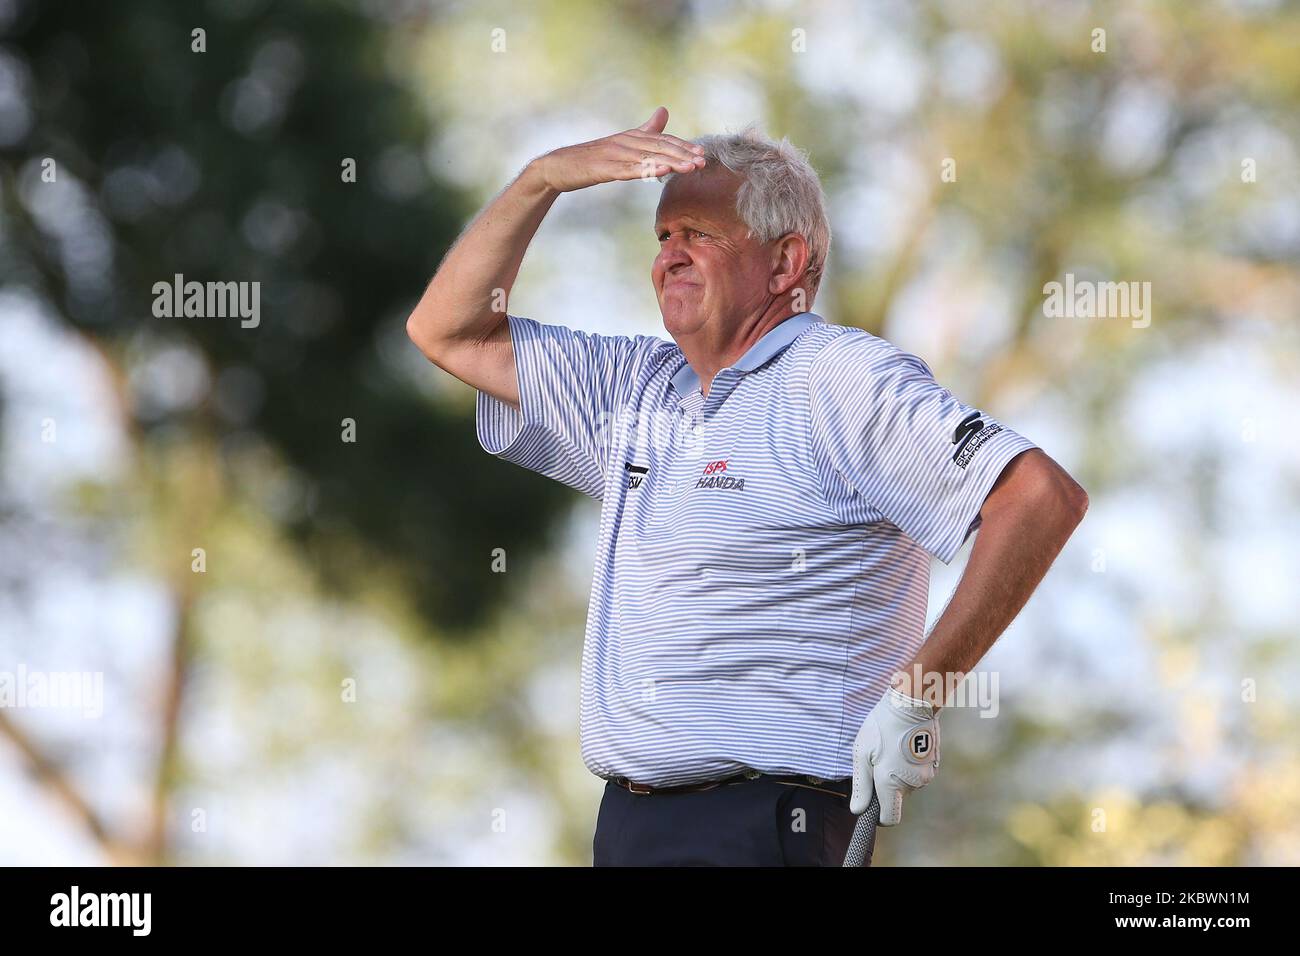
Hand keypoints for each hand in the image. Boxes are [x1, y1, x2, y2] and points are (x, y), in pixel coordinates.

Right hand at [534, 107, 705, 192]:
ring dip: (671, 162)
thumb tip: (664, 111)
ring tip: (690, 168)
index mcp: (630, 138)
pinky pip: (628, 170)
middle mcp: (624, 142)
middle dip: (682, 155)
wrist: (557, 167)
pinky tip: (660, 171)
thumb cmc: (589, 158)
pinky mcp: (603, 168)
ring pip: (647, 158)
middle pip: (658, 148)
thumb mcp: (620, 145)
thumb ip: (644, 130)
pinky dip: (645, 170)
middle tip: (702, 162)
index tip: (701, 153)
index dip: (682, 146)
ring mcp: (613, 155)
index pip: (661, 141)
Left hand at [850, 688, 940, 825]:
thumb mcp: (862, 753)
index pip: (890, 817)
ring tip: (890, 748)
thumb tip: (859, 810)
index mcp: (892, 784)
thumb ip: (861, 785)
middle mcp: (913, 784)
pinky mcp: (934, 763)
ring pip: (907, 784)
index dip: (879, 815)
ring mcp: (926, 774)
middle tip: (877, 760)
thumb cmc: (882, 726)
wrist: (912, 703)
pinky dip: (909, 764)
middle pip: (897, 798)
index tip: (871, 804)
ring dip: (898, 773)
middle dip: (886, 786)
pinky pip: (917, 772)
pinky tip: (903, 744)